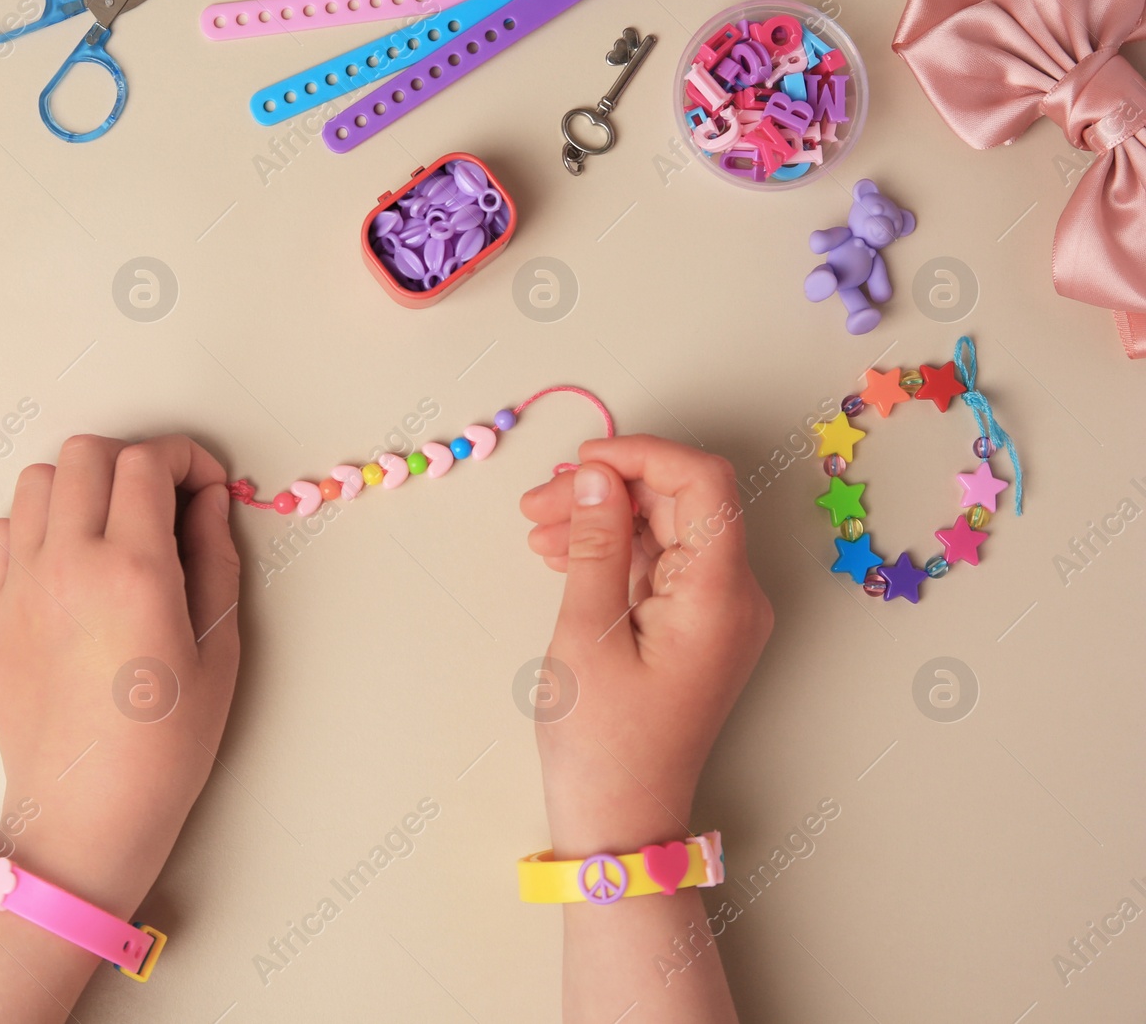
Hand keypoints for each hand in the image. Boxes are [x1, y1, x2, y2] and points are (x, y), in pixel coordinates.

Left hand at [0, 434, 240, 915]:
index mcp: (133, 571)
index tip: (206, 487)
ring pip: (37, 480)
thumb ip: (216, 559)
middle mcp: (68, 563)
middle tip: (164, 501)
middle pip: (87, 454)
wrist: (86, 810)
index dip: (186, 458)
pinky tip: (67, 558)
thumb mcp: (218, 649)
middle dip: (134, 461)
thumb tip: (209, 501)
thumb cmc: (164, 745)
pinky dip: (34, 523)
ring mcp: (20, 583)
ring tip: (113, 526)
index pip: (147, 463)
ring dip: (82, 485)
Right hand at [519, 435, 771, 856]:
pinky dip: (614, 549)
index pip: (703, 482)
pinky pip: (660, 563)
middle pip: (682, 501)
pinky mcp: (695, 626)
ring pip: (666, 528)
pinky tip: (562, 552)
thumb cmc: (603, 741)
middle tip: (538, 502)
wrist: (621, 819)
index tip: (580, 462)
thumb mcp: (586, 632)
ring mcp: (718, 612)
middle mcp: (734, 596)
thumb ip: (594, 542)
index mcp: (720, 594)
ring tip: (539, 528)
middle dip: (609, 485)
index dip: (642, 454)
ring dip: (604, 515)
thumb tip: (596, 475)